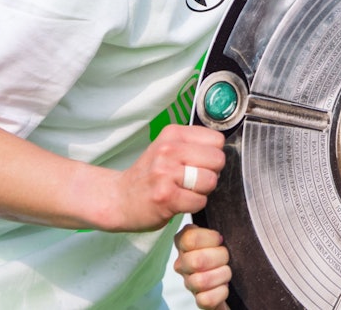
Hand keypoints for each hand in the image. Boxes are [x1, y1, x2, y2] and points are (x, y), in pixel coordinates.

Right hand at [104, 124, 224, 231]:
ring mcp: (166, 173)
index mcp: (172, 134)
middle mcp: (168, 150)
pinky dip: (193, 206)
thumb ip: (192, 144)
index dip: (212, 154)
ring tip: (185, 191)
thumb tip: (222, 150)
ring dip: (202, 191)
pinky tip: (178, 202)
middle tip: (192, 180)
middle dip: (210, 173)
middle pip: (217, 160)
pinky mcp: (166, 197)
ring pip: (210, 181)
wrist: (118, 199)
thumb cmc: (148, 175)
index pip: (217, 139)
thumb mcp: (166, 148)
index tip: (198, 163)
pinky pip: (200, 201)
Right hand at [174, 223, 231, 309]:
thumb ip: (213, 220)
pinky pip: (207, 299)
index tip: (220, 239)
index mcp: (184, 242)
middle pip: (197, 261)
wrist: (237, 278)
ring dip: (222, 275)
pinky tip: (224, 287)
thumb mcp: (218, 233)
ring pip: (202, 281)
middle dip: (220, 258)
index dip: (210, 239)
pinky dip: (221, 293)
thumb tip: (212, 197)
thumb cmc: (225, 250)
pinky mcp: (199, 300)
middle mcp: (182, 262)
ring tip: (226, 272)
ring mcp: (189, 283)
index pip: (189, 239)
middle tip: (226, 257)